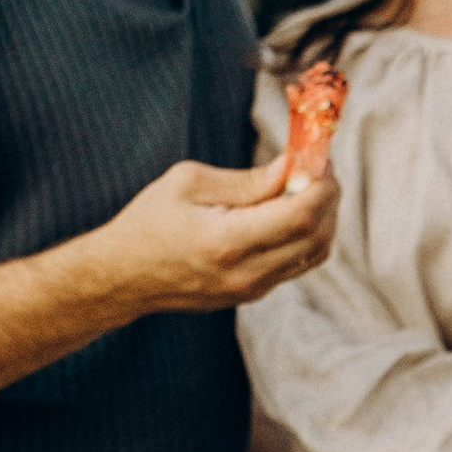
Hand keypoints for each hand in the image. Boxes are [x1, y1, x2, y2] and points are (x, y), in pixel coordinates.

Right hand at [88, 156, 338, 314]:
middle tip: (319, 167)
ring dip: (322, 218)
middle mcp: (247, 273)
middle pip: (317, 236)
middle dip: (328, 197)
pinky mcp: (252, 295)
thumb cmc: (149, 222)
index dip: (321, 183)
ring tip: (307, 186)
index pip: (302, 214)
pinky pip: (297, 264)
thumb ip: (247, 180)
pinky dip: (306, 235)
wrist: (124, 276)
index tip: (319, 156)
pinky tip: (291, 210)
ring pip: (314, 254)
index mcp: (229, 241)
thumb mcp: (189, 183)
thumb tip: (291, 167)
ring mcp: (252, 290)